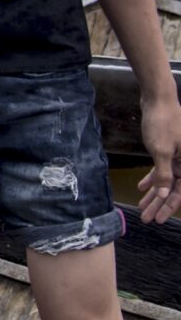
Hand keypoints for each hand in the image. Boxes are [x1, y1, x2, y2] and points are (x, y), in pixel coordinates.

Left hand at [138, 97, 180, 224]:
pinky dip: (153, 178)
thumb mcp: (161, 151)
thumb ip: (163, 175)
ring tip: (141, 206)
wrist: (159, 100)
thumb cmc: (162, 124)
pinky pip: (162, 169)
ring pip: (167, 180)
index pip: (180, 192)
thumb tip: (163, 195)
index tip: (157, 219)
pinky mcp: (169, 150)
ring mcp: (179, 156)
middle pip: (173, 188)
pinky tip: (141, 187)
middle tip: (146, 217)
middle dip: (159, 204)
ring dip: (154, 193)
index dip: (168, 207)